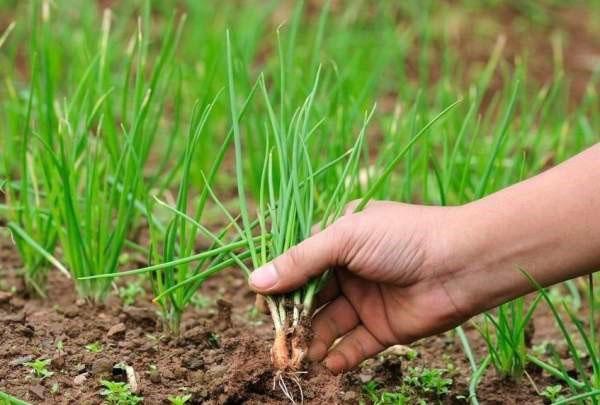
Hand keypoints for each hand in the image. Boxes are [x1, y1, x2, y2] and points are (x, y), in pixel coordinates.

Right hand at [248, 201, 467, 373]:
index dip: (279, 284)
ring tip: (301, 355)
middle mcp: (350, 270)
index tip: (261, 304)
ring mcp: (366, 300)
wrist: (461, 263)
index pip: (299, 263)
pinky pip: (354, 345)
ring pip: (329, 324)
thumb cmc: (401, 238)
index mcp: (339, 239)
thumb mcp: (344, 237)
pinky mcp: (384, 328)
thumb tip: (255, 282)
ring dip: (312, 339)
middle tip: (279, 339)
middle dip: (293, 318)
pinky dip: (340, 356)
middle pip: (310, 298)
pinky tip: (328, 363)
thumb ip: (300, 261)